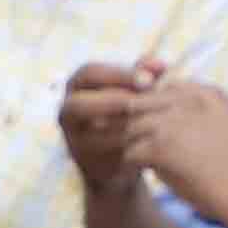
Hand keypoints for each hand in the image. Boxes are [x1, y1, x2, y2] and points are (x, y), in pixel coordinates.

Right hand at [57, 58, 166, 192]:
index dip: (119, 75)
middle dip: (115, 101)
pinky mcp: (86, 163)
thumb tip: (160, 64)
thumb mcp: (135, 90)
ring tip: (154, 122)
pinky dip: (129, 147)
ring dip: (124, 127)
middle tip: (147, 105)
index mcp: (77, 86)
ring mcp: (73, 139)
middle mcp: (67, 112)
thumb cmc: (128, 112)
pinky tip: (153, 142)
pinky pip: (105, 155)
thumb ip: (145, 75)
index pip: (90, 73)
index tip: (150, 80)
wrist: (121, 158)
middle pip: (81, 103)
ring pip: (92, 132)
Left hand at [115, 71, 227, 217]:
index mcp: (208, 93)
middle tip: (149, 150)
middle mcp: (188, 100)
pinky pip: (131, 152)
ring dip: (137, 146)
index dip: (159, 112)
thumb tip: (158, 124)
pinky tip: (150, 176)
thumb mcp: (227, 129)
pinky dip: (136, 166)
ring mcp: (172, 121)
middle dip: (142, 125)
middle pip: (142, 103)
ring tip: (149, 164)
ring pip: (132, 128)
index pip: (164, 89)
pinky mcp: (160, 146)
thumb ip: (196, 119)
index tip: (164, 134)